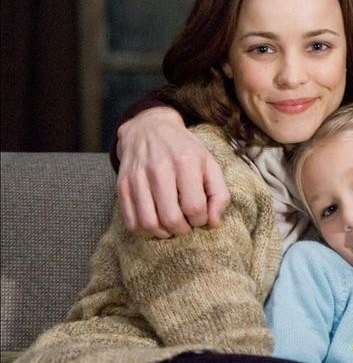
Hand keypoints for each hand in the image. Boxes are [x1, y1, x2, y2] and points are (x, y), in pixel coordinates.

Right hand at [116, 107, 229, 237]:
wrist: (149, 129)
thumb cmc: (184, 150)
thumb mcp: (210, 163)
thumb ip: (219, 193)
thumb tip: (213, 222)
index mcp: (185, 162)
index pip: (194, 206)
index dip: (200, 220)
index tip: (200, 217)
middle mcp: (159, 169)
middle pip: (171, 218)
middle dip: (182, 230)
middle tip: (186, 225)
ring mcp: (137, 178)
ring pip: (149, 223)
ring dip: (163, 233)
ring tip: (171, 227)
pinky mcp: (122, 185)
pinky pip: (131, 221)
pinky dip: (144, 231)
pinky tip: (155, 223)